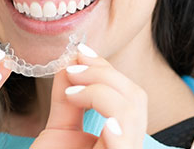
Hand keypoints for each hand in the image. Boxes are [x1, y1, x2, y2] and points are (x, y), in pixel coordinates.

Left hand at [30, 44, 147, 148]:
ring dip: (100, 90)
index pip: (127, 95)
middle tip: (73, 69)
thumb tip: (72, 62)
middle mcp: (126, 147)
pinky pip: (125, 143)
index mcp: (119, 139)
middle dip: (104, 74)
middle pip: (136, 98)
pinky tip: (93, 114)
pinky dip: (114, 123)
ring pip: (133, 111)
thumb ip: (68, 100)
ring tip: (70, 92)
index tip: (79, 52)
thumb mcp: (58, 132)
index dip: (106, 69)